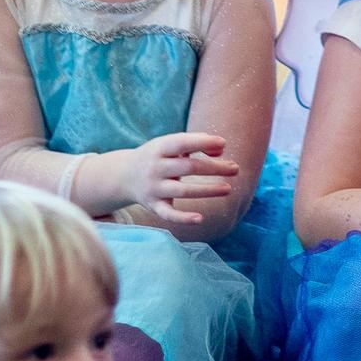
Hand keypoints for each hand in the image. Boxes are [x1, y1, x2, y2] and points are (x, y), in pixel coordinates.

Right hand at [114, 132, 238, 225]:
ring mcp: (153, 188)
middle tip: (235, 169)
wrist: (124, 175)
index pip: (182, 143)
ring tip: (228, 189)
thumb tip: (221, 150)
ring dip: (207, 190)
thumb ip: (195, 143)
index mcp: (159, 148)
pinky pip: (168, 214)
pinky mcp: (153, 206)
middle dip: (214, 168)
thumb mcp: (169, 144)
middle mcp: (155, 168)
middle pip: (188, 168)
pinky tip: (200, 218)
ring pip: (183, 191)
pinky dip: (183, 218)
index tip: (224, 144)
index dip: (203, 142)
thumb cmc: (157, 156)